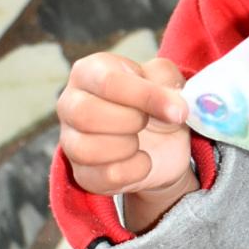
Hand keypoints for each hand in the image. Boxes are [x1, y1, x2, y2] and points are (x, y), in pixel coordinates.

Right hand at [57, 53, 192, 198]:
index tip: (177, 111)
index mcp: (88, 72)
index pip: (107, 81)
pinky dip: (134, 171)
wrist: (163, 145)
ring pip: (86, 149)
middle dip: (130, 121)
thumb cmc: (155, 103)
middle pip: (85, 114)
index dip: (146, 96)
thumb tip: (174, 105)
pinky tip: (143, 160)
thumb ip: (167, 80)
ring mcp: (71, 141)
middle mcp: (70, 104)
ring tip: (140, 140)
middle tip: (147, 121)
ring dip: (128, 147)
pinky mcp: (82, 173)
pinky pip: (103, 177)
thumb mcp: (166, 80)